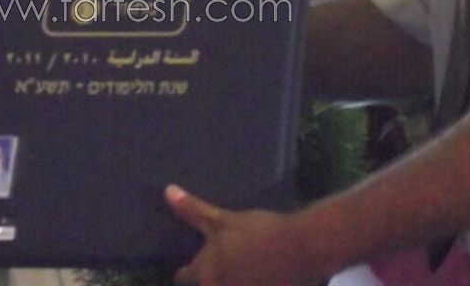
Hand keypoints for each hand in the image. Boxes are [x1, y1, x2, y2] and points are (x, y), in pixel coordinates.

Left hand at [167, 185, 315, 285]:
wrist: (301, 249)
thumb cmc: (257, 232)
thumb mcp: (222, 219)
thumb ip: (193, 211)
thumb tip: (167, 192)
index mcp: (206, 273)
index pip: (184, 277)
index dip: (184, 272)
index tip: (185, 268)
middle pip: (207, 285)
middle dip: (210, 278)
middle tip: (221, 264)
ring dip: (231, 279)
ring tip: (241, 268)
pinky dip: (249, 282)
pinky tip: (257, 275)